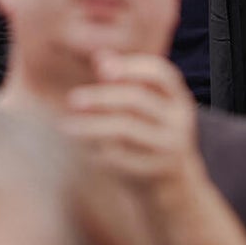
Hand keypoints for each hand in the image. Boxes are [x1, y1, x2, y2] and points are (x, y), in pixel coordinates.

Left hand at [63, 52, 205, 200]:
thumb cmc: (152, 138)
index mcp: (178, 98)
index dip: (131, 67)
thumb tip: (100, 56)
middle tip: (72, 99)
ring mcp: (171, 146)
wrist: (176, 188)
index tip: (100, 69)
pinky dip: (98, 152)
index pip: (160, 73)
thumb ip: (127, 82)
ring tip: (66, 126)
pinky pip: (122, 159)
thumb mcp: (150, 109)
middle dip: (102, 97)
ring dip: (92, 126)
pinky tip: (81, 150)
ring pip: (127, 129)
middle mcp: (179, 119)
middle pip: (138, 99)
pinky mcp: (157, 171)